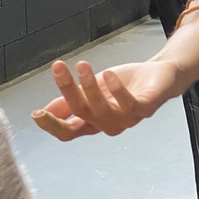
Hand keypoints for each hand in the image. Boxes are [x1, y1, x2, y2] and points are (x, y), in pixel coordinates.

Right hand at [32, 58, 179, 140]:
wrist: (161, 76)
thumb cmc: (126, 85)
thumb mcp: (93, 90)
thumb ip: (70, 102)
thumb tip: (44, 112)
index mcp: (94, 122)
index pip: (68, 133)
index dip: (52, 126)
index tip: (36, 113)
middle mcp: (109, 125)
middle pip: (82, 114)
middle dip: (67, 91)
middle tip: (58, 68)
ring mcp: (128, 119)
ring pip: (102, 110)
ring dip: (90, 86)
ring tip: (83, 65)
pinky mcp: (145, 108)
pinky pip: (128, 103)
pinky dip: (116, 90)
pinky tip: (108, 75)